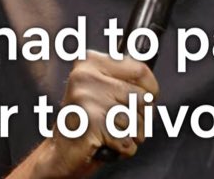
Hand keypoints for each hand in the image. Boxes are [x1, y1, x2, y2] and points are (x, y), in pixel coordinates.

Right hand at [33, 50, 158, 178]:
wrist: (60, 151)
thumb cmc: (88, 121)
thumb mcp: (106, 91)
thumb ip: (127, 81)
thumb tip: (153, 86)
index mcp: (91, 61)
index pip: (142, 70)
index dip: (150, 91)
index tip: (141, 102)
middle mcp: (86, 75)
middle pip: (143, 98)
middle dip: (140, 118)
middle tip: (118, 122)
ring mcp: (86, 97)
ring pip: (136, 121)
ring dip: (129, 135)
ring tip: (109, 132)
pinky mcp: (90, 122)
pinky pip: (127, 141)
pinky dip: (122, 149)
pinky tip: (105, 143)